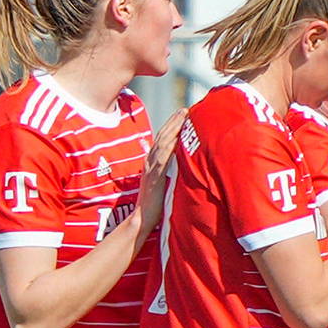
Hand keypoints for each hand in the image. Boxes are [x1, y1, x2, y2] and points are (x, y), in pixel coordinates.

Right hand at [135, 109, 188, 234]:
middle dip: (174, 121)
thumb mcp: (164, 183)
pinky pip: (162, 158)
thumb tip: (182, 166)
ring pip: (162, 142)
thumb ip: (170, 172)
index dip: (172, 125)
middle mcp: (150, 162)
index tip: (183, 114)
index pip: (162, 139)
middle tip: (185, 109)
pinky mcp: (155, 177)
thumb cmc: (155, 204)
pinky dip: (169, 146)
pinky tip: (176, 136)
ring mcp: (151, 168)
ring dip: (173, 128)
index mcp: (153, 162)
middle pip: (162, 136)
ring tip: (183, 116)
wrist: (143, 218)